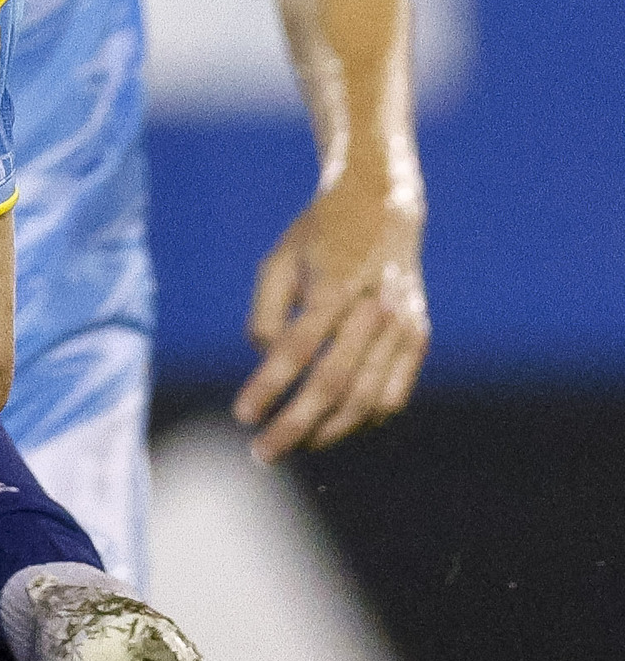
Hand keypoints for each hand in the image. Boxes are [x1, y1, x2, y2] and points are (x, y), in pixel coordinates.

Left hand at [235, 177, 429, 459]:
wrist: (383, 207)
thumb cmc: (319, 236)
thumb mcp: (279, 261)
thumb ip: (266, 312)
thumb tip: (266, 360)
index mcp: (336, 287)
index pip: (296, 350)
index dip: (268, 387)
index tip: (242, 416)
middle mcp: (376, 311)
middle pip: (333, 384)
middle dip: (295, 425)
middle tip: (261, 453)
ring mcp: (404, 327)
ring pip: (367, 398)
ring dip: (328, 431)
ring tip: (293, 445)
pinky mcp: (419, 338)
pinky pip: (392, 394)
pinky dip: (362, 419)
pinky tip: (332, 428)